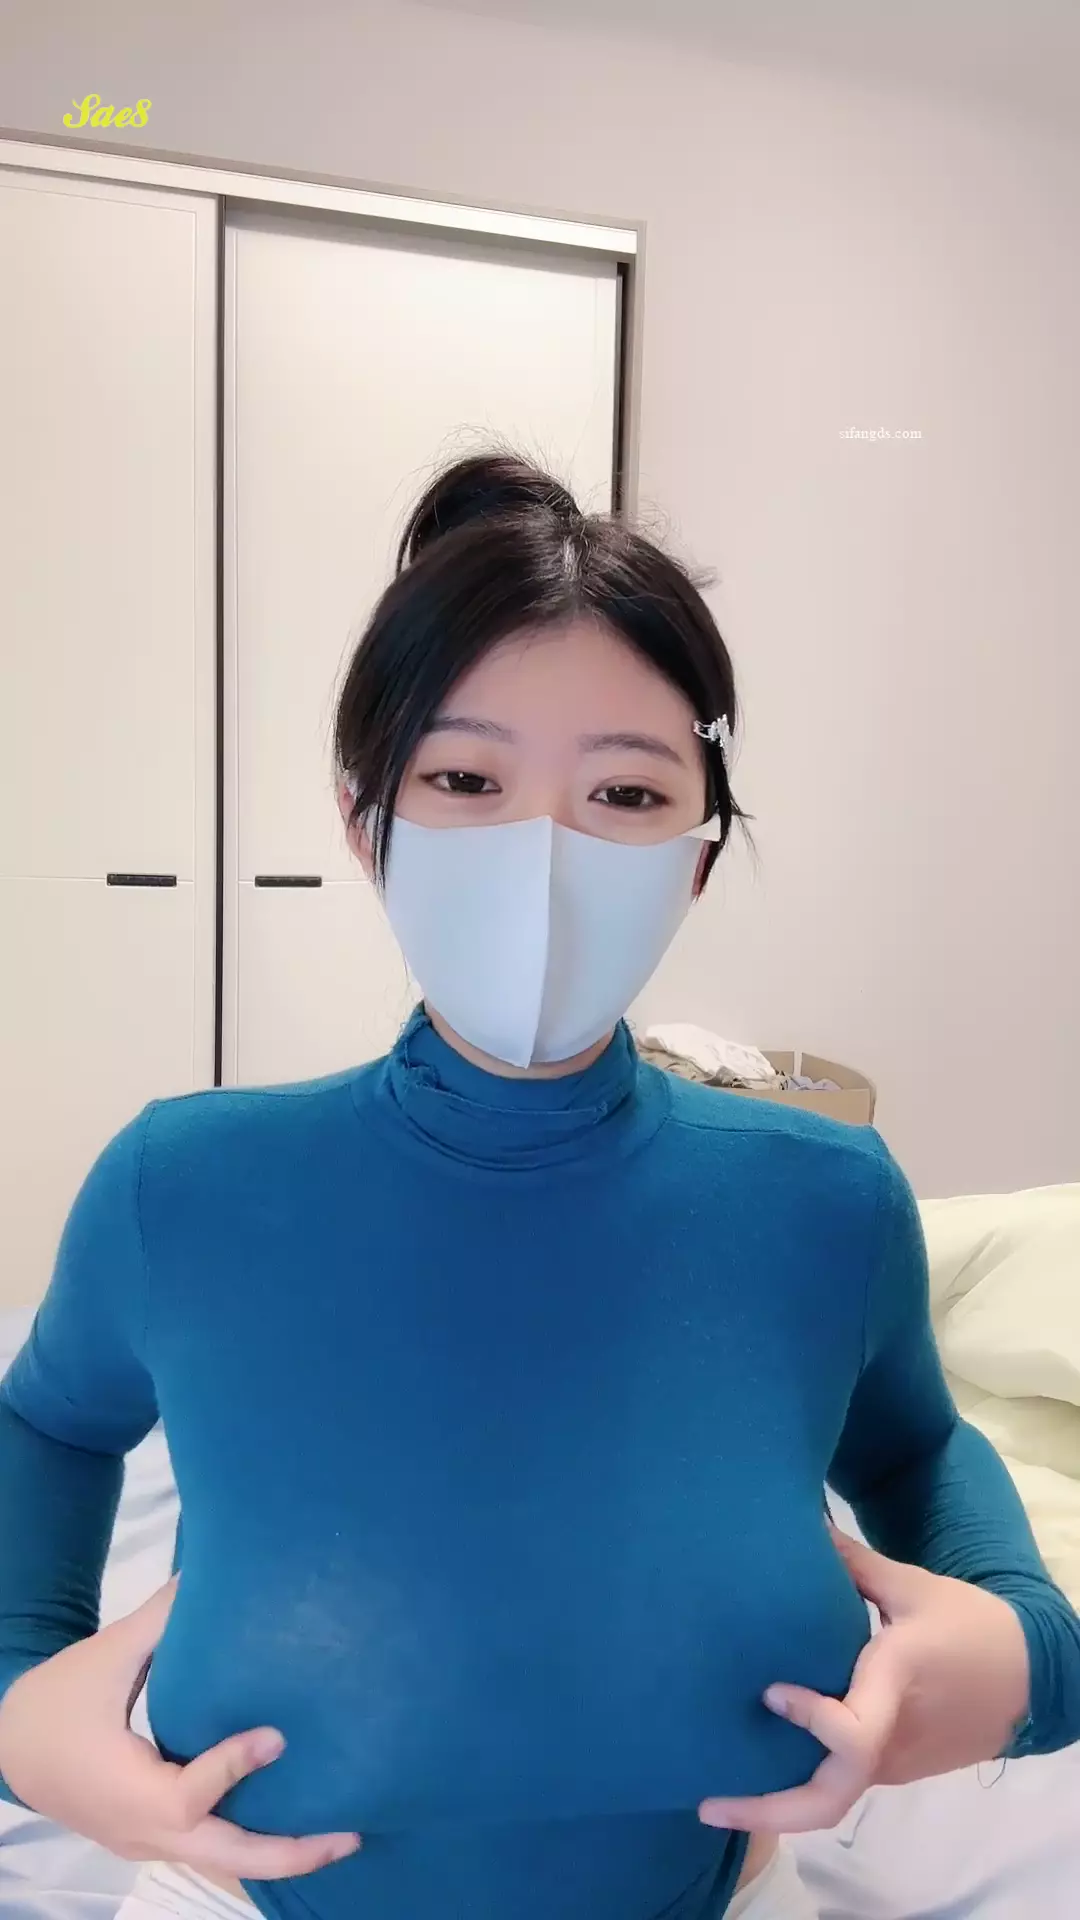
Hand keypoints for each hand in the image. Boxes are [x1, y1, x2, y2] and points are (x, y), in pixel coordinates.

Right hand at [0, 1579, 361, 1878]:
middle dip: (289, 1850)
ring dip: (280, 1853)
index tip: (278, 1736)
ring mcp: (151, 1842)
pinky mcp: (156, 1837)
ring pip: (222, 1860)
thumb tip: (208, 1569)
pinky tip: (296, 1821)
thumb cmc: (59, 1702)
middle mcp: (145, 1830)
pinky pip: (211, 1848)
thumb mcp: (104, 1659)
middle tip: (350, 1834)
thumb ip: (159, 1621)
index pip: (189, 1794)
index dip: (232, 1767)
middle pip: (225, 1855)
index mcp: (129, 1790)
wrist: (11, 1748)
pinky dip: (254, 1843)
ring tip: (342, 1836)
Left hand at [698, 1525, 1030, 1834]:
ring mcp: (892, 1764)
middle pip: (828, 1801)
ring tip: (718, 1783)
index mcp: (895, 1691)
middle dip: (766, 1810)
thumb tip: (803, 1522)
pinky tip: (765, 1754)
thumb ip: (854, 1563)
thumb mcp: (915, 1587)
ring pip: (830, 1797)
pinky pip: (842, 1782)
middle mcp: (889, 1742)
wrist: (1032, 1680)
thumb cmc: (973, 1628)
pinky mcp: (895, 1767)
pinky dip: (801, 1777)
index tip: (770, 1691)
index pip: (850, 1735)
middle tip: (706, 1802)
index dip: (809, 1720)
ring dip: (776, 1800)